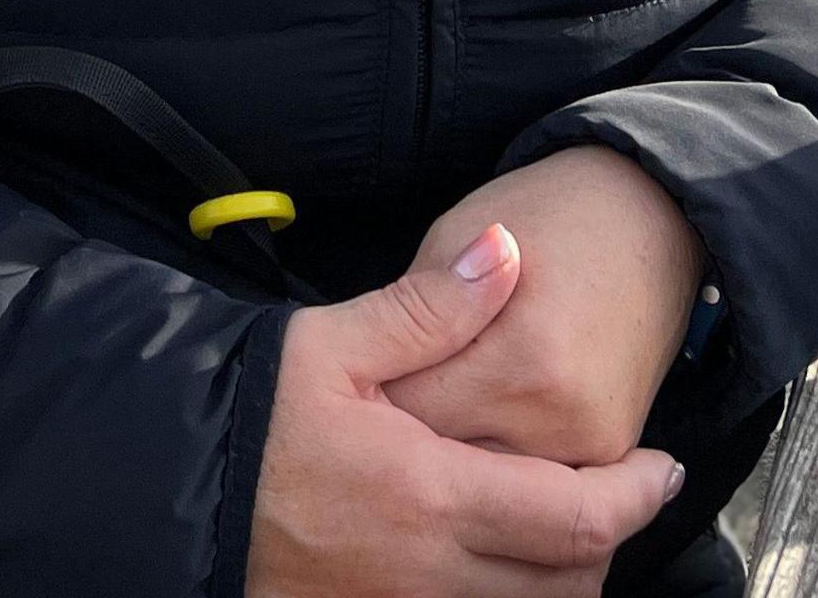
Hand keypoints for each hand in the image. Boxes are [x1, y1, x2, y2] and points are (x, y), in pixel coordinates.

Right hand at [247, 224, 685, 597]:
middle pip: (568, 585)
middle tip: (611, 492)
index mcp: (430, 496)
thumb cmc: (241, 414)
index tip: (660, 470)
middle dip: (605, 541)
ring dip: (558, 578)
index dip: (638, 498)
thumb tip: (508, 254)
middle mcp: (425, 573)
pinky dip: (497, 597)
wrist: (157, 488)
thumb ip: (429, 307)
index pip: (580, 520)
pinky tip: (486, 557)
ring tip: (556, 524)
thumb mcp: (328, 343)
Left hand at [387, 148, 705, 470]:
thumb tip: (368, 388)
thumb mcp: (452, 237)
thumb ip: (409, 318)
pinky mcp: (604, 453)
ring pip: (483, 478)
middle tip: (387, 395)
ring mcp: (588, 445)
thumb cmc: (546, 214)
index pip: (409, 414)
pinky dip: (493, 454)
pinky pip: (526, 475)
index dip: (372, 395)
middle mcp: (559, 417)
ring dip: (449, 451)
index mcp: (520, 361)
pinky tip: (478, 420)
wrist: (651, 217)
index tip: (357, 379)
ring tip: (436, 401)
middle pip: (444, 459)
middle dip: (407, 433)